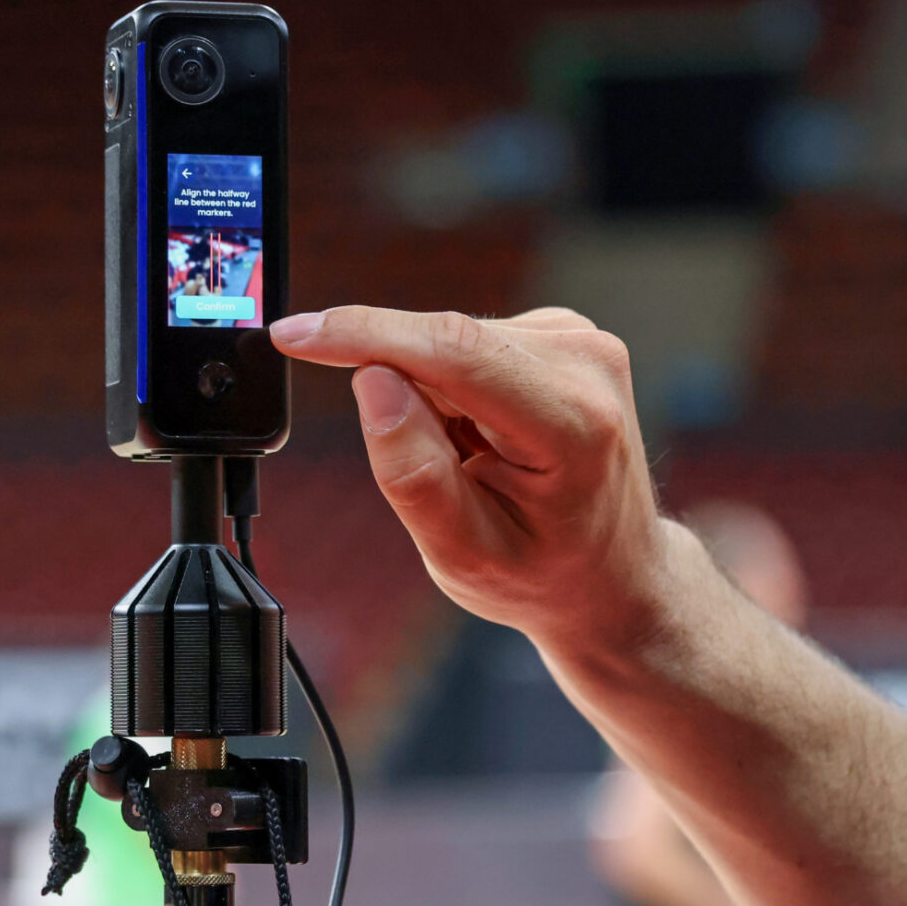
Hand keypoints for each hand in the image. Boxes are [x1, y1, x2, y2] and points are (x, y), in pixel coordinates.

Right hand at [271, 306, 673, 648]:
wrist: (613, 573)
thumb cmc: (542, 572)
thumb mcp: (463, 552)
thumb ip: (412, 472)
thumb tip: (371, 379)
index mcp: (572, 422)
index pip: (451, 352)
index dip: (364, 334)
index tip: (293, 334)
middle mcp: (585, 363)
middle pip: (441, 347)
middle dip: (405, 396)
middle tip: (447, 473)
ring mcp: (579, 340)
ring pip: (448, 345)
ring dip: (434, 398)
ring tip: (477, 463)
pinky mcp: (562, 331)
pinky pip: (467, 346)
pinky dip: (456, 390)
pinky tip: (489, 439)